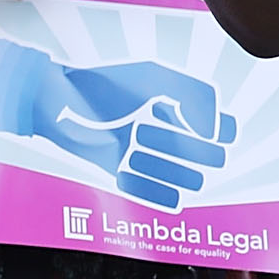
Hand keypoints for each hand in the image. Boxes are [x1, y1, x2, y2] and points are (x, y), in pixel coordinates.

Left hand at [42, 60, 238, 208]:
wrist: (54, 102)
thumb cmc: (104, 84)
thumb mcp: (157, 80)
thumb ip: (196, 99)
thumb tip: (218, 133)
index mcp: (174, 100)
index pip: (216, 124)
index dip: (223, 132)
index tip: (221, 136)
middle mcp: (160, 126)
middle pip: (199, 152)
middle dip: (193, 151)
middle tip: (171, 140)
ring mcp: (139, 148)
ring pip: (175, 173)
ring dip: (171, 170)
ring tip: (150, 154)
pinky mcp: (117, 167)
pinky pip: (146, 189)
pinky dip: (158, 193)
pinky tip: (173, 198)